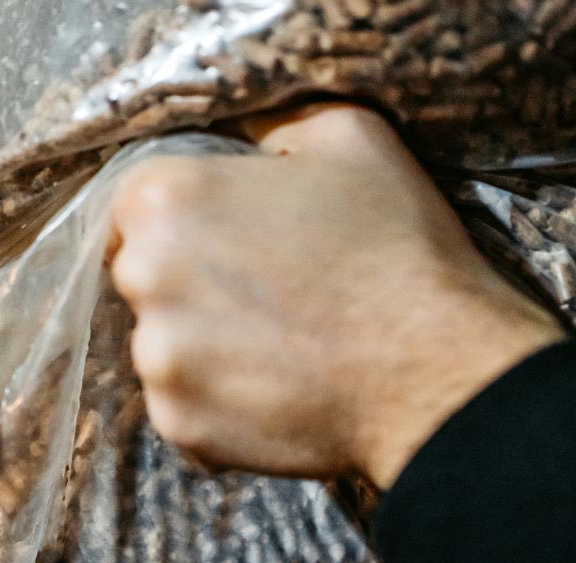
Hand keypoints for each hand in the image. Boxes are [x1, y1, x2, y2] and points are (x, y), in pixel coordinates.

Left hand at [107, 103, 564, 487]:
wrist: (438, 372)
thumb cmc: (396, 248)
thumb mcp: (346, 136)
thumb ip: (270, 122)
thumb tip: (241, 132)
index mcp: (166, 198)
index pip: (136, 205)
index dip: (189, 219)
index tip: (234, 237)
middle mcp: (144, 280)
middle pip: (144, 277)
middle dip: (192, 282)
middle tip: (270, 291)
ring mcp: (159, 362)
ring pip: (166, 348)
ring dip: (208, 348)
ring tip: (284, 345)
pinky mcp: (181, 427)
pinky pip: (187, 409)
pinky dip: (223, 406)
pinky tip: (282, 389)